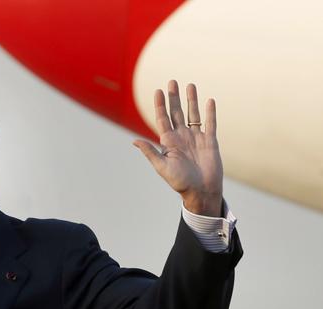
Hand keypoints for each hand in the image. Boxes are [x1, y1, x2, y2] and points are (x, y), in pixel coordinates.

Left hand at [133, 80, 222, 216]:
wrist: (201, 191)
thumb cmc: (180, 182)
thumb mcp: (162, 166)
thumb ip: (150, 152)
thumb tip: (134, 141)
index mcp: (169, 142)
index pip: (162, 119)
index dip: (160, 105)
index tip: (157, 91)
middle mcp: (181, 137)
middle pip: (176, 113)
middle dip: (174, 98)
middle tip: (172, 81)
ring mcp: (196, 138)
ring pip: (193, 114)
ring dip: (191, 100)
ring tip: (189, 85)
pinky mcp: (210, 141)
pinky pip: (210, 123)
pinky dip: (210, 112)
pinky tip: (209, 100)